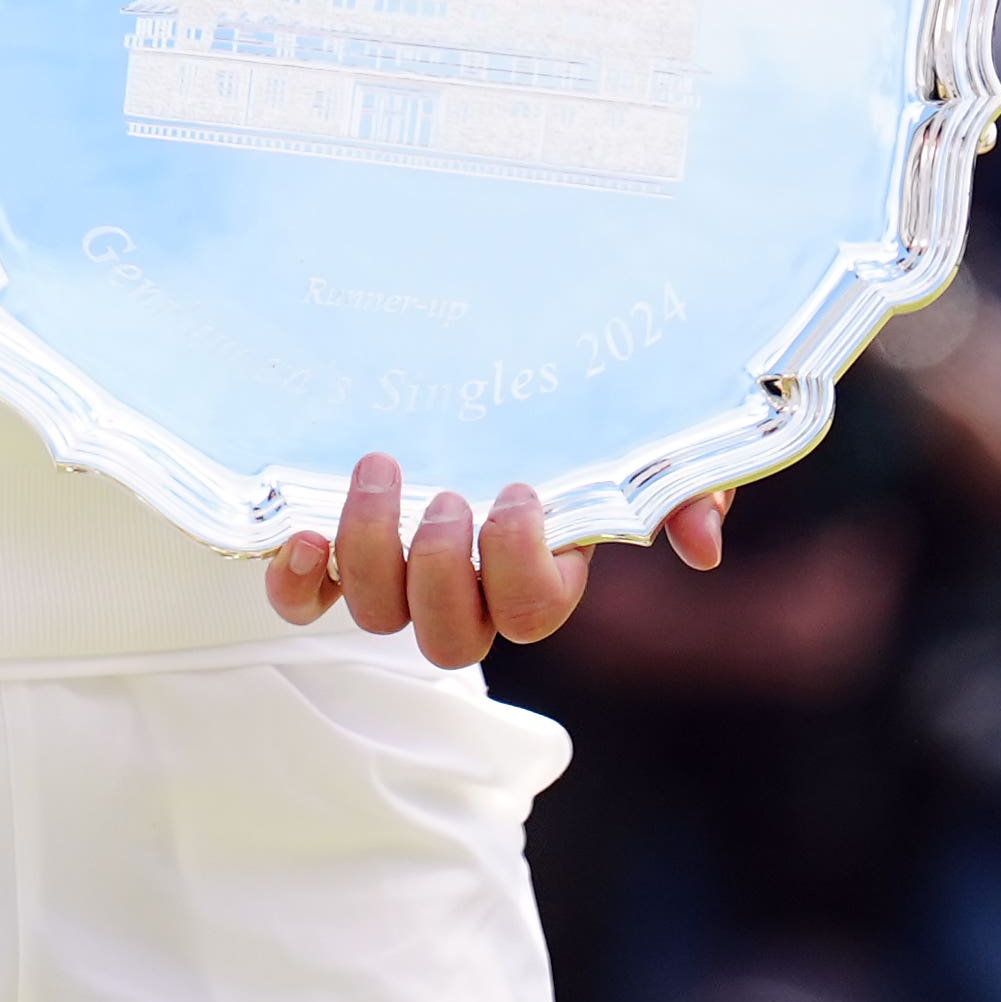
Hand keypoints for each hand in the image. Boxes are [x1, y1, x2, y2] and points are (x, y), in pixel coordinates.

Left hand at [267, 456, 729, 662]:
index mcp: (541, 569)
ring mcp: (400, 574)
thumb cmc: (582, 410)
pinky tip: (302, 533)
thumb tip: (701, 548)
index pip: (531, 614)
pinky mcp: (338, 550)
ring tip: (382, 468)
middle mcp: (469, 589)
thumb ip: (685, 488)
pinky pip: (308, 602)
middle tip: (447, 495)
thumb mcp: (647, 438)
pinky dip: (298, 584)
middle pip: (447, 638)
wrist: (499, 363)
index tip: (519, 492)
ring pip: (378, 616)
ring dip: (373, 551)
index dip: (520, 570)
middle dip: (443, 572)